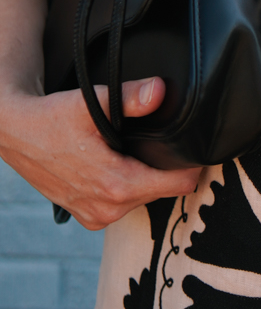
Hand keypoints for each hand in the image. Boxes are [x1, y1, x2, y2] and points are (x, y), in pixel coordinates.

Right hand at [0, 76, 201, 229]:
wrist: (15, 133)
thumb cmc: (50, 119)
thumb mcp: (91, 103)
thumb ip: (130, 98)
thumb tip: (159, 91)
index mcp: (116, 186)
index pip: (178, 185)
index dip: (191, 166)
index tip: (194, 149)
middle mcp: (108, 209)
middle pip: (163, 191)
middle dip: (167, 170)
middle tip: (164, 144)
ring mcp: (96, 217)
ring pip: (144, 198)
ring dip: (146, 178)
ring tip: (136, 152)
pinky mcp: (87, 216)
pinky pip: (123, 204)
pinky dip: (127, 187)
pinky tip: (119, 165)